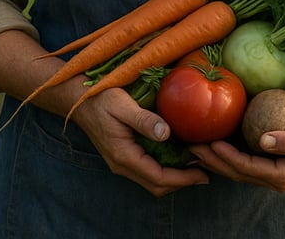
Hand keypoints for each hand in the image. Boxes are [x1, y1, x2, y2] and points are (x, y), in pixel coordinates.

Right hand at [71, 87, 209, 196]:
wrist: (78, 101)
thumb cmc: (101, 99)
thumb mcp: (123, 105)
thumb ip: (144, 120)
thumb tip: (166, 133)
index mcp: (123, 155)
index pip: (158, 178)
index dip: (183, 179)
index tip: (204, 174)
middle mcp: (122, 165)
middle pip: (156, 186)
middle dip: (182, 183)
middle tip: (205, 173)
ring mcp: (121, 162)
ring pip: (151, 181)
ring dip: (174, 178)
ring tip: (195, 166)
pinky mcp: (123, 156)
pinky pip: (147, 171)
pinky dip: (165, 170)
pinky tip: (177, 157)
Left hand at [187, 114, 284, 190]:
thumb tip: (264, 140)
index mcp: (283, 175)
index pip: (248, 168)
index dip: (227, 157)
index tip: (210, 142)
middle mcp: (276, 177)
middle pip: (238, 171)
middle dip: (214, 160)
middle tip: (192, 145)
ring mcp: (274, 170)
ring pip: (239, 167)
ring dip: (217, 157)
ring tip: (197, 144)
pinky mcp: (274, 160)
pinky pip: (246, 158)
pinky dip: (230, 151)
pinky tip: (217, 139)